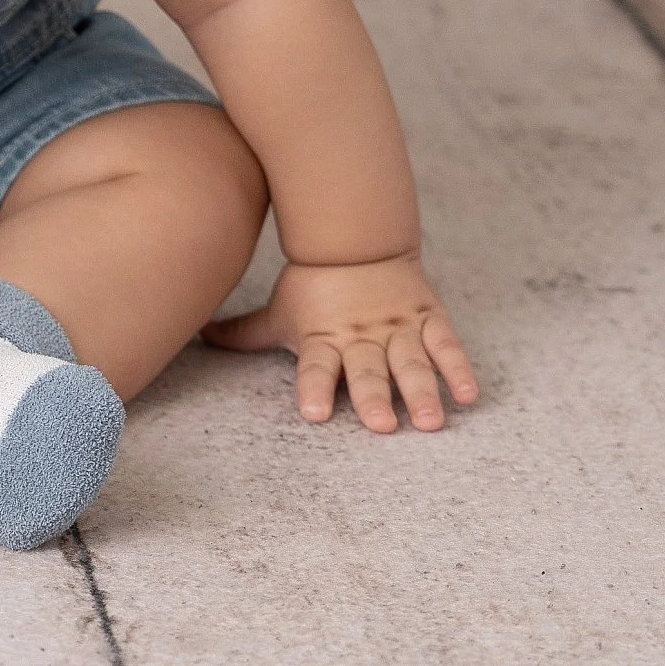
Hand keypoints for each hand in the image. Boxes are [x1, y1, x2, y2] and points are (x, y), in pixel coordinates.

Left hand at [204, 252, 479, 432]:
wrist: (357, 239)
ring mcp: (398, 327)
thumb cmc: (313, 286)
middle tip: (380, 426)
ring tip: (428, 422)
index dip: (314, 387)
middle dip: (373, 396)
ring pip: (411, 361)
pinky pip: (445, 344)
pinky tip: (467, 394)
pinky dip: (458, 368)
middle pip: (366, 368)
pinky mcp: (426, 317)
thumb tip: (197, 336)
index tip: (314, 413)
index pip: (315, 366)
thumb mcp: (280, 311)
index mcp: (323, 337)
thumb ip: (244, 332)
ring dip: (420, 391)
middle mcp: (361, 335)